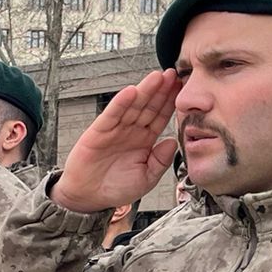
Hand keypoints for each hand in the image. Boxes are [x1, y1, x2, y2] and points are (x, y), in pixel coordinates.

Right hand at [48, 68, 181, 214]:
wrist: (88, 198)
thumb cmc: (116, 188)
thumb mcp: (146, 178)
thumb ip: (160, 161)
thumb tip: (173, 142)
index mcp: (145, 140)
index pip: (160, 117)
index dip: (171, 103)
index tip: (182, 89)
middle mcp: (131, 131)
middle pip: (149, 106)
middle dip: (161, 90)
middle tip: (173, 73)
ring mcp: (115, 130)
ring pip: (132, 106)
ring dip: (144, 91)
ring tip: (157, 77)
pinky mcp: (98, 132)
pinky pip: (111, 115)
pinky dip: (120, 103)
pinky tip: (130, 91)